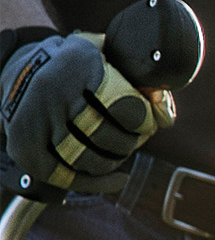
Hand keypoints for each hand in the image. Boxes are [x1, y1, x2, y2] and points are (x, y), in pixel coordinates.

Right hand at [0, 28, 173, 193]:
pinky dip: (102, 183)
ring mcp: (35, 121)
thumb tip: (165, 115)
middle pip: (107, 137)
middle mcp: (52, 91)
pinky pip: (71, 177)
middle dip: (129, 144)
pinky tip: (121, 178)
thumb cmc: (77, 70)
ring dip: (115, 161)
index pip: (126, 108)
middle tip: (135, 138)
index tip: (147, 122)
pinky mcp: (28, 148)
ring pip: (90, 160)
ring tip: (121, 151)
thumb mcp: (105, 56)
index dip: (144, 122)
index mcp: (76, 65)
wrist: (23, 74)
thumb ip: (139, 79)